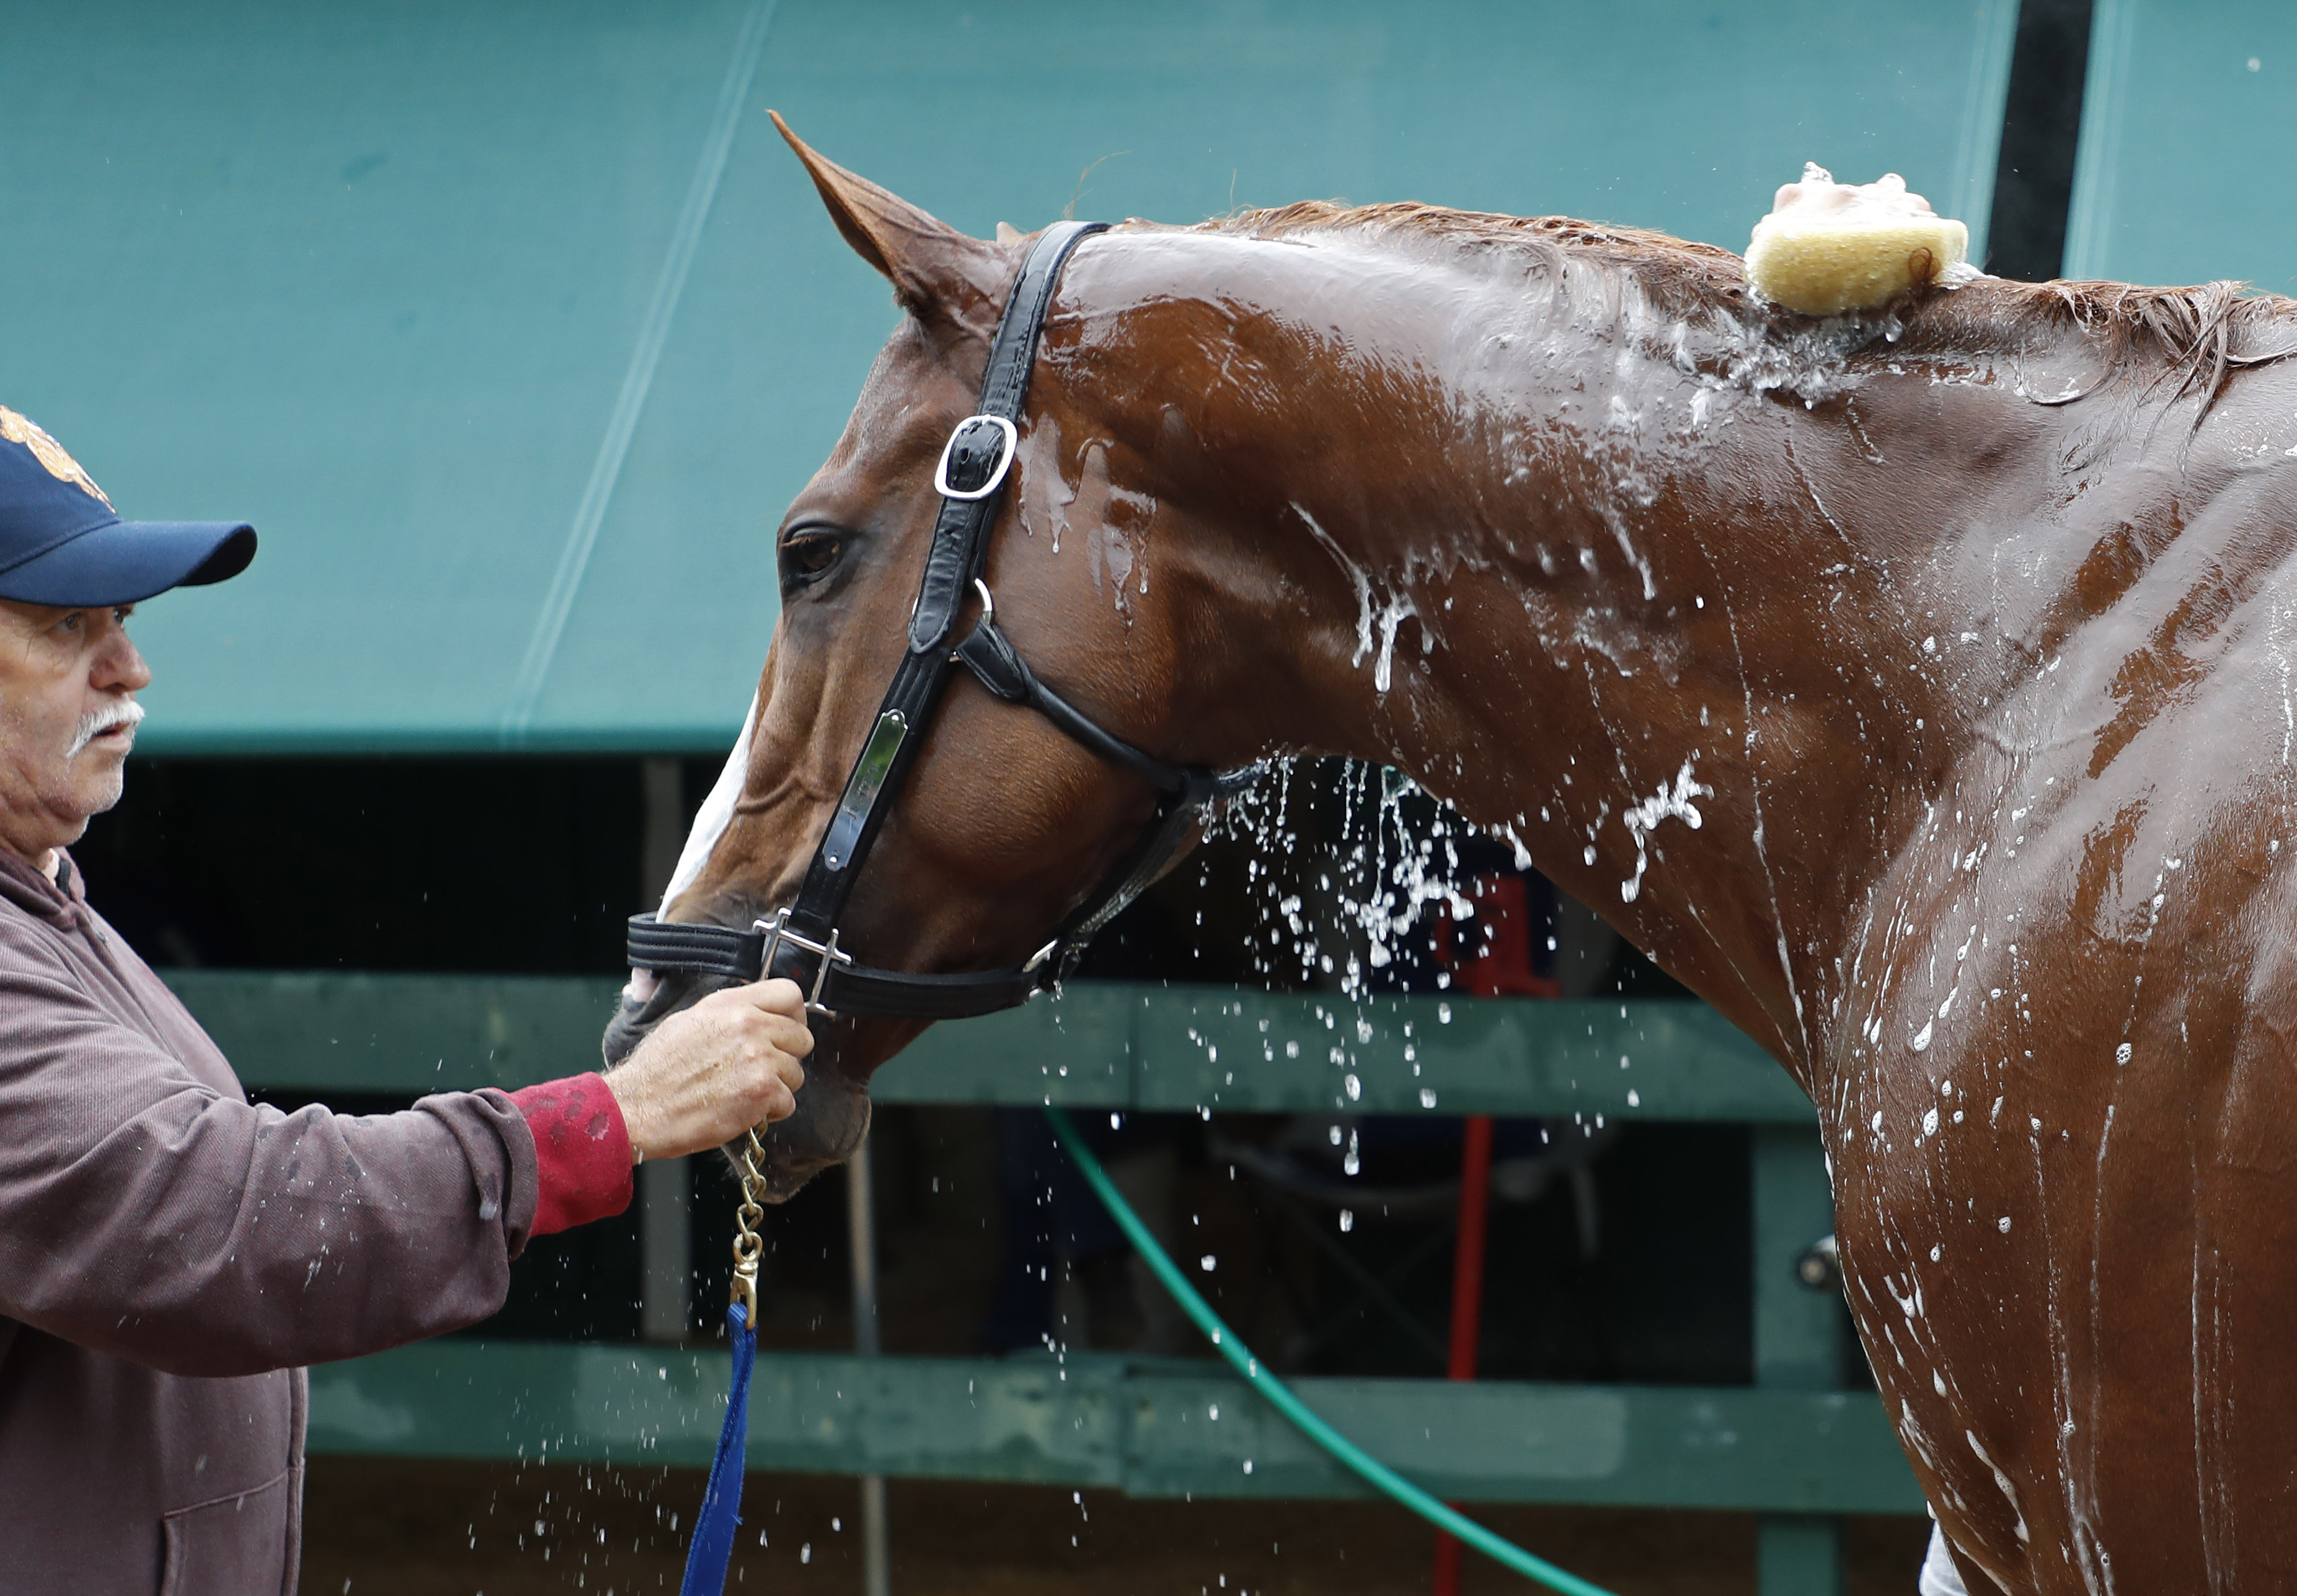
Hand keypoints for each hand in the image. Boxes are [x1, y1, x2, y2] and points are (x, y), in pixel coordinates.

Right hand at [604, 979, 812, 1160]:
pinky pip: (788, 1103)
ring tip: (743, 1093)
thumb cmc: (657, 1072)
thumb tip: (754, 1016)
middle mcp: (748, 1025)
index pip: (790, 994)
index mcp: (730, 1005)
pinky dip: (770, 1113)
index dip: (794, 1018)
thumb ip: (728, 1015)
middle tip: (763, 1072)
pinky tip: (742, 1110)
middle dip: (787, 1058)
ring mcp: (758, 1058)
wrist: (637, 1108)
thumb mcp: (689, 1022)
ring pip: (796, 1074)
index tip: (786, 1034)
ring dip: (777, 1089)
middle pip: (802, 1037)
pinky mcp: (761, 1090)